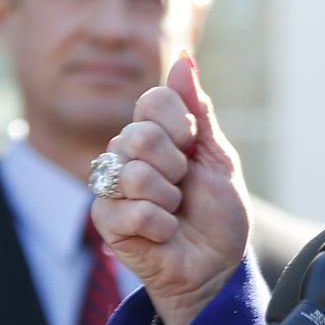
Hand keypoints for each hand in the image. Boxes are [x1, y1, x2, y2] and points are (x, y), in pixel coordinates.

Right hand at [90, 54, 250, 324]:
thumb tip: (184, 60)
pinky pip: (129, 209)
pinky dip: (160, 223)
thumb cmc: (218, 213)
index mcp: (154, 134)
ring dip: (168, 197)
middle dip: (176, 165)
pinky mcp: (105, 221)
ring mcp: (111, 187)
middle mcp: (126, 155)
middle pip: (140, 135)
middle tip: (184, 186)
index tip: (194, 148)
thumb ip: (199, 111)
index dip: (182, 124)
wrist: (217, 265)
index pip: (153, 101)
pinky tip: (163, 232)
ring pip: (132, 172)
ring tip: (174, 210)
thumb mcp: (218, 157)